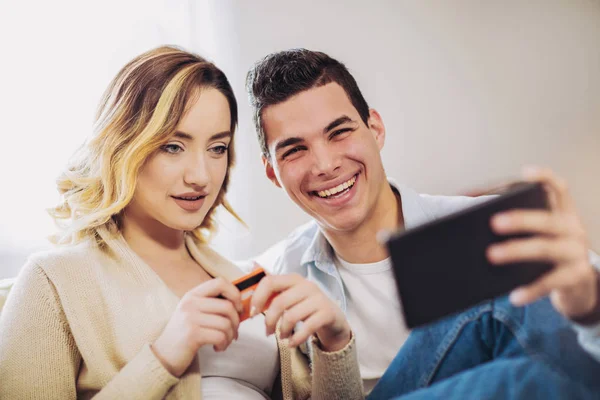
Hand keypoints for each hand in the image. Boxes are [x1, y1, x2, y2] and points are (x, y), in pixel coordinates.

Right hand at [151, 278, 242, 376]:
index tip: (238, 308)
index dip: (235, 294)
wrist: (164, 355)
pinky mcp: (192, 334)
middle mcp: (190, 303)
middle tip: (234, 332)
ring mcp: (190, 318)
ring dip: (230, 336)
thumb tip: (241, 305)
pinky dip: (224, 344)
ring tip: (224, 342)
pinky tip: (218, 348)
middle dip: (237, 322)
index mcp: (193, 294)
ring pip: (226, 323)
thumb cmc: (185, 334)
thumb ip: (213, 305)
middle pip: (228, 306)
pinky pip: (220, 336)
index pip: (220, 282)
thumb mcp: (195, 313)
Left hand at [250, 271, 350, 351]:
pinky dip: (296, 339)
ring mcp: (318, 299)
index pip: (270, 281)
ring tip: (282, 336)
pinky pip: (307, 328)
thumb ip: (272, 287)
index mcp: (293, 279)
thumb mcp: (290, 295)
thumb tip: (252, 266)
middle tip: (267, 331)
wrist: (334, 318)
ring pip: (291, 316)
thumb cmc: (306, 307)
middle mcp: (307, 285)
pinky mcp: (327, 313)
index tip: (252, 313)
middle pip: (279, 302)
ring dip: (282, 331)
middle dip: (269, 320)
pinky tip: (291, 343)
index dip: (258, 298)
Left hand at [487, 166, 597, 318]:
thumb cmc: (548, 251)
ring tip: (492, 255)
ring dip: (516, 251)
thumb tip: (469, 211)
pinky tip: (514, 296)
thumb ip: (516, 221)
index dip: (544, 177)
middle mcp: (573, 228)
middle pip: (547, 220)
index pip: (558, 188)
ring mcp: (576, 253)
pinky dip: (531, 289)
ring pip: (545, 249)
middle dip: (520, 219)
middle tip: (493, 223)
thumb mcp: (540, 233)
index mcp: (563, 212)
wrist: (579, 285)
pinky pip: (550, 283)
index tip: (526, 172)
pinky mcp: (575, 277)